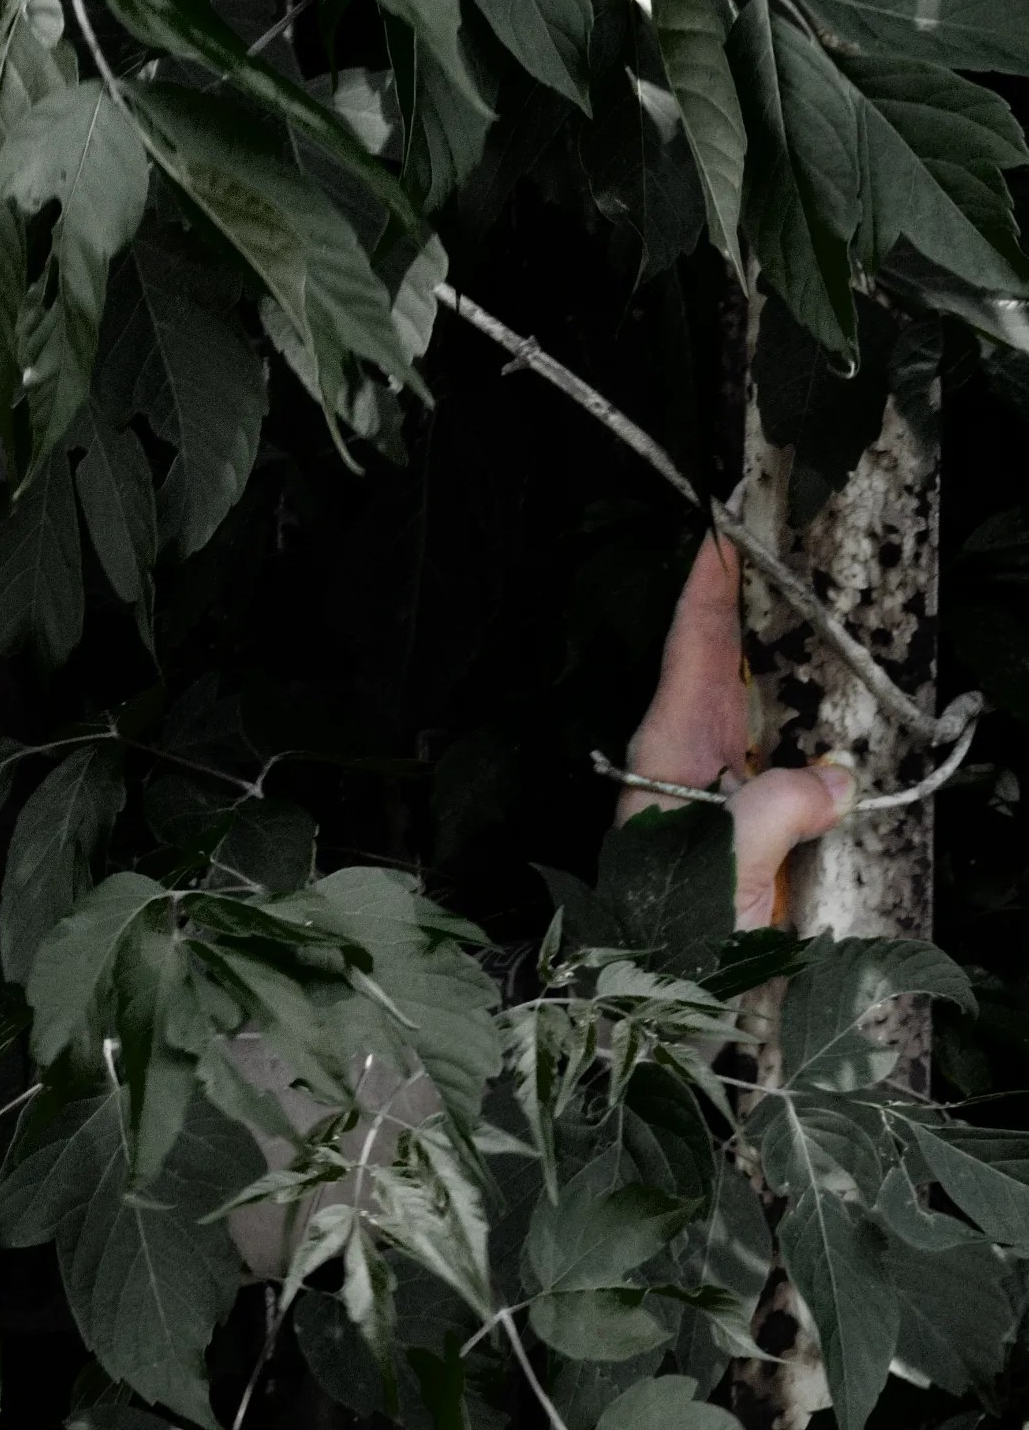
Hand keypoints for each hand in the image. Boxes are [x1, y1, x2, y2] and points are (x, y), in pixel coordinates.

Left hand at [618, 534, 853, 929]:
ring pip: (771, 710)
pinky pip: (799, 765)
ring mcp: (725, 787)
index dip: (711, 583)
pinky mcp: (757, 823)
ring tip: (840, 613)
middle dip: (765, 607)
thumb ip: (776, 808)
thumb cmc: (670, 925)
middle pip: (733, 661)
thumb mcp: (721, 859)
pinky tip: (862, 722)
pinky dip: (828, 738)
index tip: (727, 523)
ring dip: (804, 669)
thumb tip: (837, 778)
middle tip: (799, 545)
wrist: (659, 998)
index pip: (693, 644)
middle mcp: (692, 755)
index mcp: (668, 746)